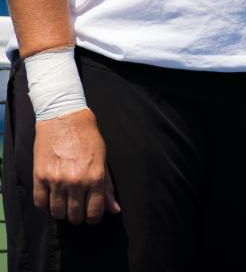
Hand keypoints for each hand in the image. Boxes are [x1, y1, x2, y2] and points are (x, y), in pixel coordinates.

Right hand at [33, 110, 118, 224]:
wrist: (65, 120)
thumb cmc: (88, 139)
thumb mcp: (104, 160)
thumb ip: (108, 187)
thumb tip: (114, 209)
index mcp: (95, 177)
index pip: (94, 211)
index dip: (93, 218)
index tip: (91, 216)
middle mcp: (76, 181)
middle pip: (74, 215)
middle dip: (77, 217)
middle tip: (77, 210)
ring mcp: (56, 180)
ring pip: (57, 212)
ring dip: (62, 213)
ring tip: (65, 206)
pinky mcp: (39, 177)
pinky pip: (40, 203)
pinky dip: (46, 206)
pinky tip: (52, 200)